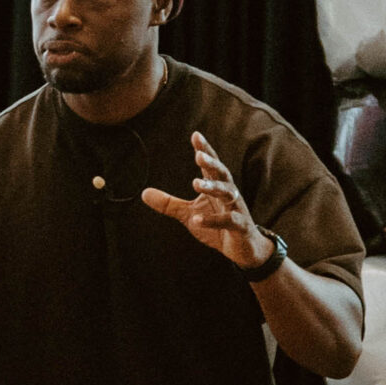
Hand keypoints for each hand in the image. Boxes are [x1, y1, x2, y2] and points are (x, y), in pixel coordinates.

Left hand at [141, 132, 271, 270]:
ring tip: (196, 183)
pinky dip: (213, 220)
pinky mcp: (240, 227)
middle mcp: (229, 194)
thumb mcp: (188, 214)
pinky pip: (229, 220)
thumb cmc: (217, 227)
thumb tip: (143, 192)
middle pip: (222, 173)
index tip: (195, 135)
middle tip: (198, 155)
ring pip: (228, 193)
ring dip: (213, 187)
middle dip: (211, 163)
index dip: (205, 149)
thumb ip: (168, 203)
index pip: (211, 165)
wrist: (242, 249)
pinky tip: (197, 220)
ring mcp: (236, 209)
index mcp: (216, 187)